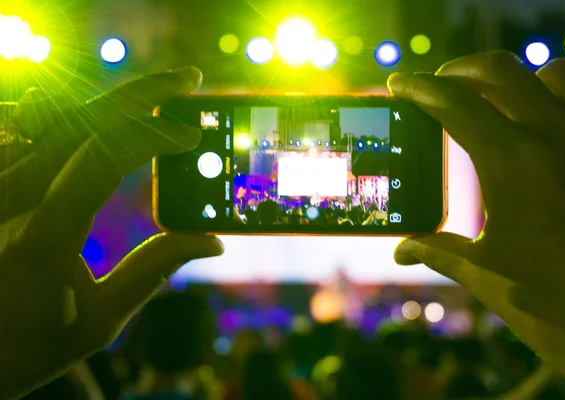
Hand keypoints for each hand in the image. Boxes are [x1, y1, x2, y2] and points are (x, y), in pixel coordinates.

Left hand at [0, 67, 223, 398]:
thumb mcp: (99, 321)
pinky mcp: (2, 188)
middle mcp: (12, 200)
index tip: (192, 136)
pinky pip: (39, 133)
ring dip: (111, 100)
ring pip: (56, 116)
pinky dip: (80, 116)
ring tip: (157, 95)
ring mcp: (1, 189)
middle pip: (79, 118)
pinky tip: (111, 118)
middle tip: (186, 79)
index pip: (100, 159)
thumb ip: (154, 272)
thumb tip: (212, 242)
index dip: (152, 137)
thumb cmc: (30, 346)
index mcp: (42, 236)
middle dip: (139, 92)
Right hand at [389, 53, 564, 396]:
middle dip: (457, 71)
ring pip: (552, 76)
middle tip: (434, 88)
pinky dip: (556, 100)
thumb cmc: (555, 306)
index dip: (419, 89)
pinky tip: (538, 131)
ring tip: (489, 102)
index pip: (454, 104)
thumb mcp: (485, 275)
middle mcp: (558, 139)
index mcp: (514, 163)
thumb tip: (402, 251)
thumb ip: (437, 251)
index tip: (397, 84)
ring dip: (514, 81)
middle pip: (499, 71)